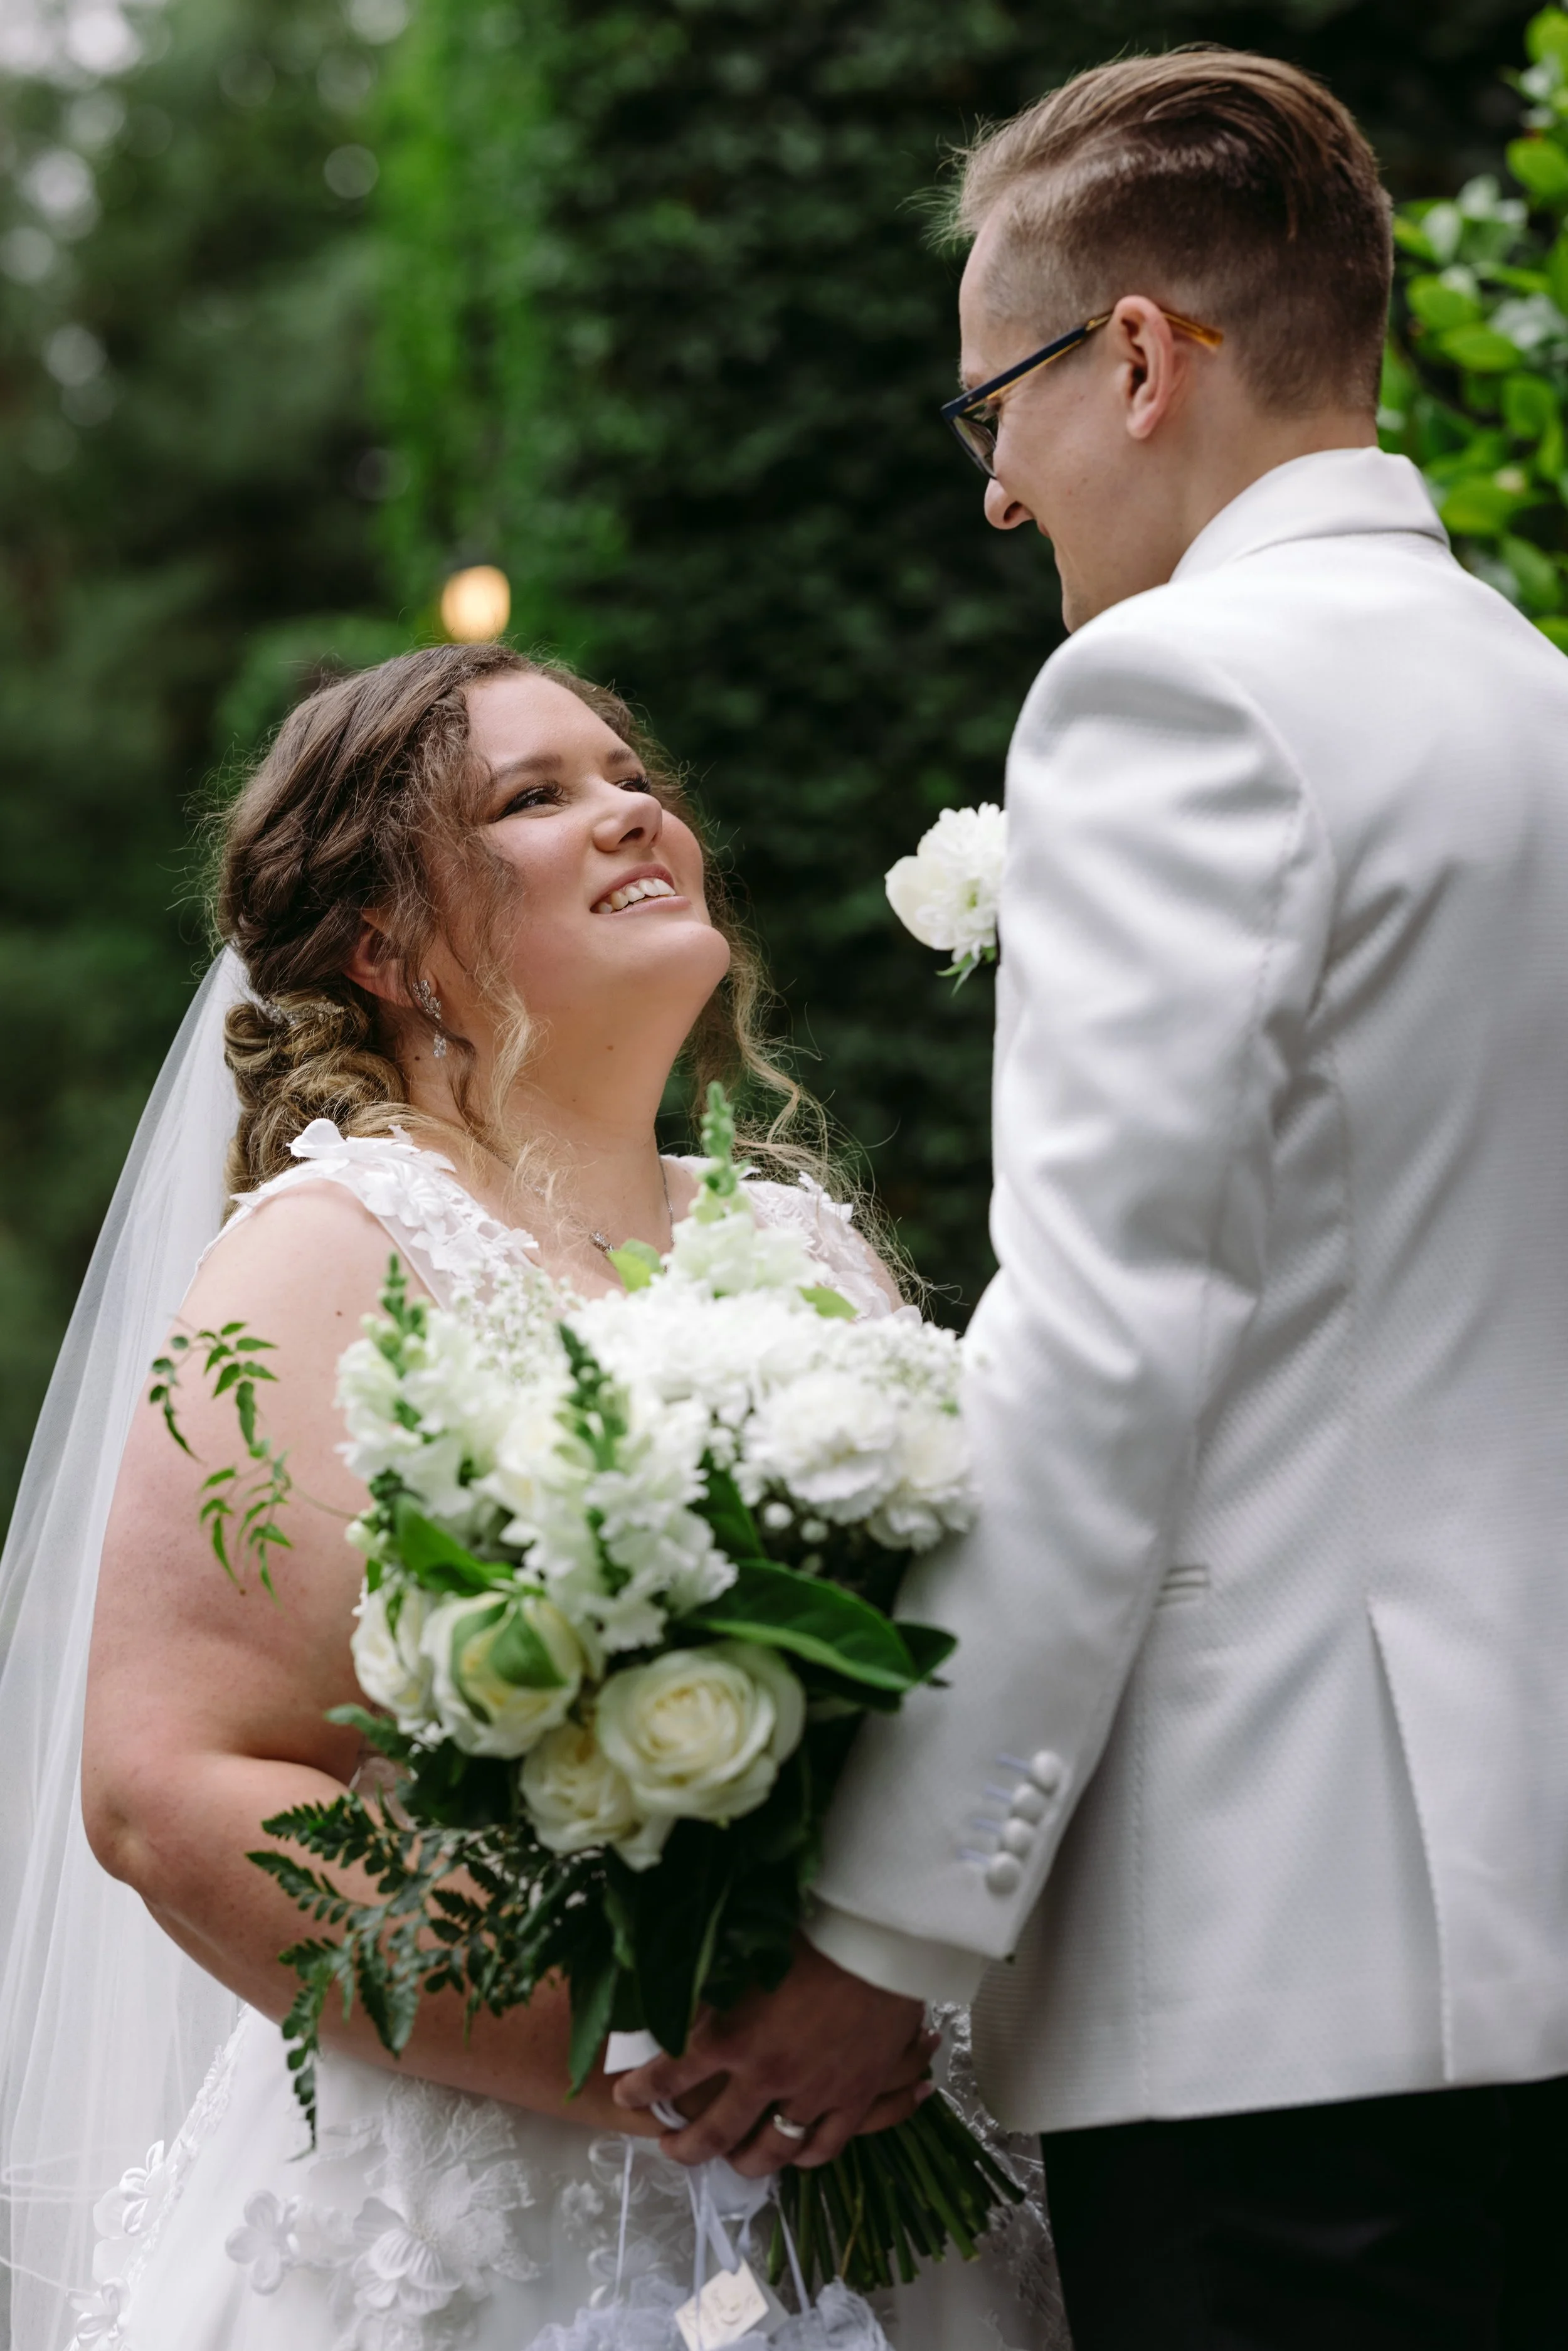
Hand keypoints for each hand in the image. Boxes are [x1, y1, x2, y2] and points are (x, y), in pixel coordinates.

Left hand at [611, 1934, 929, 2174]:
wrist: (882, 1940)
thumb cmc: (812, 1930)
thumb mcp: (749, 1952)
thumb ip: (715, 1983)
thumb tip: (678, 1989)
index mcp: (732, 2037)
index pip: (670, 2075)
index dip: (642, 2089)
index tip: (627, 2095)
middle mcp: (766, 2076)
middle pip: (714, 2134)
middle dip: (684, 2147)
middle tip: (669, 2147)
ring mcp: (813, 2094)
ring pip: (769, 2151)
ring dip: (741, 2162)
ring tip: (729, 2159)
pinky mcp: (854, 2098)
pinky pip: (823, 2147)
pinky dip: (802, 2157)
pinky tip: (793, 2154)